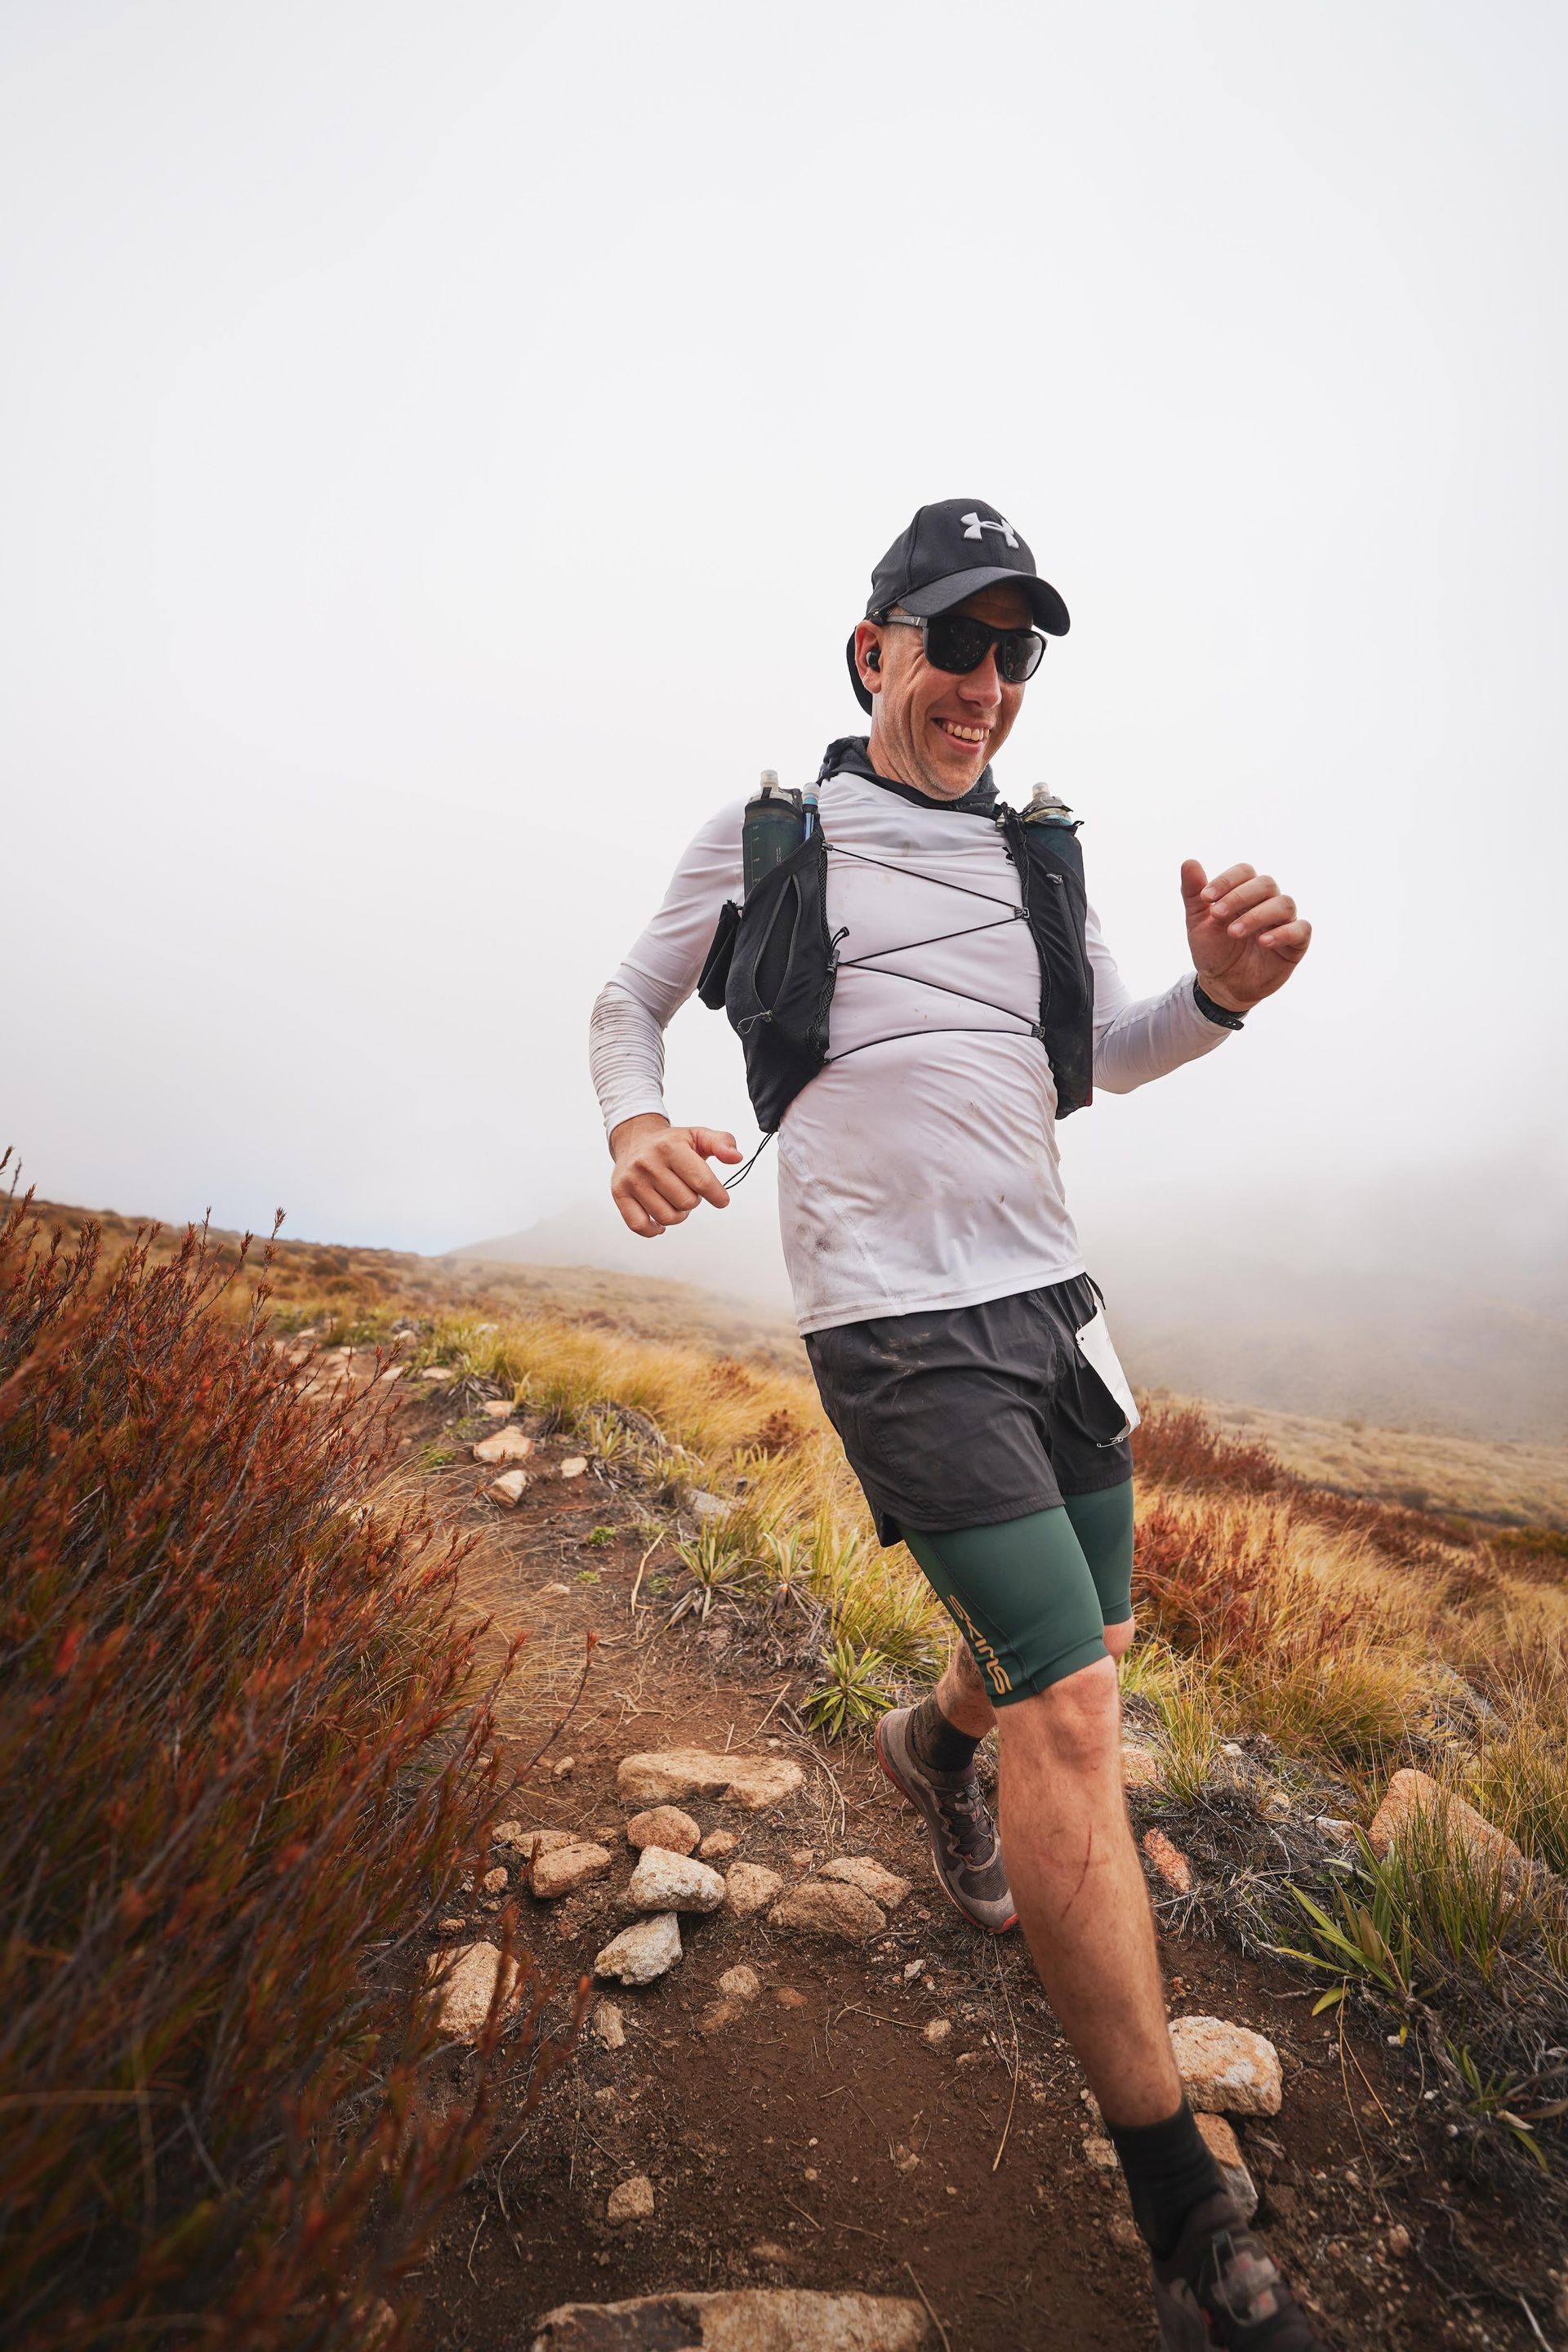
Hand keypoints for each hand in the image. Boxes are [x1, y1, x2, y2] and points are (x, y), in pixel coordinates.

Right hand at [609, 1114, 742, 1237]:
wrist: (634, 1139)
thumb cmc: (671, 1143)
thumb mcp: (698, 1135)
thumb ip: (722, 1143)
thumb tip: (736, 1157)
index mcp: (670, 1147)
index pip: (702, 1181)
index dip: (717, 1195)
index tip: (721, 1199)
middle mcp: (648, 1163)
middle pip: (686, 1202)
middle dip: (694, 1201)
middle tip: (689, 1191)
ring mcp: (632, 1180)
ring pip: (666, 1217)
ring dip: (678, 1215)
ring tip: (675, 1201)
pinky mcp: (620, 1194)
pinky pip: (639, 1225)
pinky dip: (654, 1229)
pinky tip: (660, 1221)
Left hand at [1180, 860, 1311, 1012]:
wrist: (1222, 985)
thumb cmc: (1213, 950)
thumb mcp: (1197, 923)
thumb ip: (1193, 894)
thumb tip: (1188, 862)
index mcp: (1245, 893)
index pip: (1245, 872)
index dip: (1227, 880)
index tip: (1205, 897)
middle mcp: (1268, 903)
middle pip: (1266, 883)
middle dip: (1240, 896)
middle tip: (1217, 915)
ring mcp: (1284, 922)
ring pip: (1284, 904)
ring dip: (1257, 915)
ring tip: (1233, 932)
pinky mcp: (1296, 944)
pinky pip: (1301, 929)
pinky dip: (1283, 933)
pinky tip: (1263, 942)